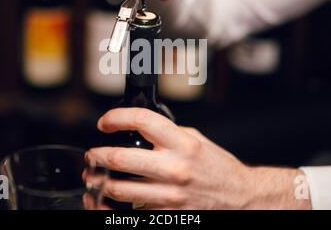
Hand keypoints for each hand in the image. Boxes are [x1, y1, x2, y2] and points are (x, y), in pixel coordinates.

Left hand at [85, 108, 311, 208]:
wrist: (239, 197)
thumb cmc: (218, 168)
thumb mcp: (197, 140)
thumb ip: (168, 133)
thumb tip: (140, 128)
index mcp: (183, 143)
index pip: (142, 121)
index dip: (116, 118)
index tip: (106, 122)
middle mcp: (175, 168)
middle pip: (120, 158)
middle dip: (97, 155)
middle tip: (92, 154)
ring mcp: (169, 195)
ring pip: (118, 188)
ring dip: (99, 182)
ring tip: (94, 176)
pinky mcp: (167, 214)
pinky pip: (131, 210)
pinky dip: (113, 205)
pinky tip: (107, 198)